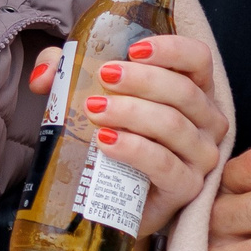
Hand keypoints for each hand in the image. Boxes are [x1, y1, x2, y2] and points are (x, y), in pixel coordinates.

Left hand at [28, 34, 229, 238]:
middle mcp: (207, 120)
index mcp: (194, 89)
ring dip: (132, 112)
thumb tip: (44, 74)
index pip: (198, 58)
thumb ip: (68, 75)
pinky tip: (106, 142)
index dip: (171, 49)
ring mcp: (201, 156)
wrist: (116, 200)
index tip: (132, 49)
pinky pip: (164, 163)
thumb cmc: (115, 138)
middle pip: (183, 91)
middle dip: (141, 80)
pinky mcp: (187, 186)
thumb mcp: (93, 96)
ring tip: (95, 110)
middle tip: (104, 77)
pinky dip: (134, 149)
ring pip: (173, 124)